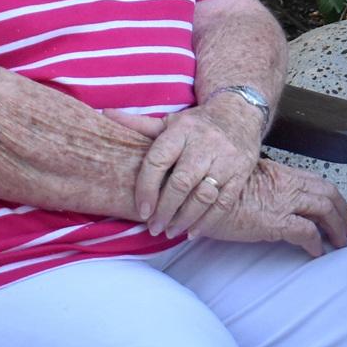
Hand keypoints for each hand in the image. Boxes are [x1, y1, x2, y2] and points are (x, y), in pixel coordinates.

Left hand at [126, 101, 260, 236]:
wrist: (239, 114)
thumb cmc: (197, 124)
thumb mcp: (170, 121)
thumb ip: (139, 124)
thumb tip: (105, 115)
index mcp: (182, 130)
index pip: (159, 160)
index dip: (146, 187)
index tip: (141, 210)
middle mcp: (204, 144)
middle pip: (182, 182)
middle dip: (165, 209)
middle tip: (153, 227)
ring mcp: (225, 159)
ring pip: (203, 195)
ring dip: (184, 218)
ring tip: (170, 232)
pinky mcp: (240, 173)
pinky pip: (224, 202)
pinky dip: (207, 221)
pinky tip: (192, 231)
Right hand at [192, 159, 346, 256]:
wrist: (200, 195)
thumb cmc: (216, 189)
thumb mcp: (245, 180)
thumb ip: (264, 185)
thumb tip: (272, 197)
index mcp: (280, 173)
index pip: (317, 181)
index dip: (332, 196)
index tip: (337, 209)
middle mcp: (286, 184)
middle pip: (328, 193)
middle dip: (342, 212)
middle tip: (345, 228)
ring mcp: (282, 202)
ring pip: (324, 210)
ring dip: (337, 227)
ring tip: (339, 242)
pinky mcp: (275, 221)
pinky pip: (307, 232)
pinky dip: (317, 243)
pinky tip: (317, 252)